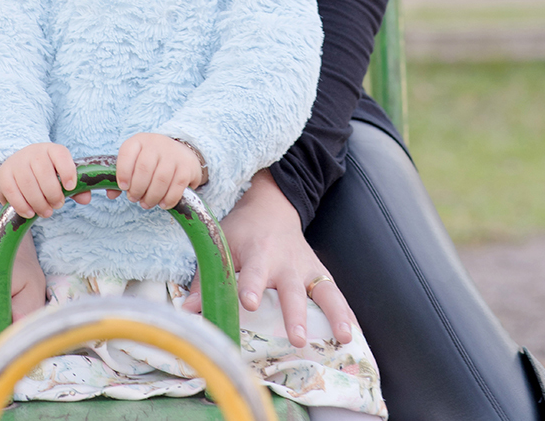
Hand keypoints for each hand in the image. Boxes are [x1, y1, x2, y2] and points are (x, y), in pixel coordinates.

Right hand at [0, 142, 86, 217]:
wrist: (13, 167)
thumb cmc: (43, 174)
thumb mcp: (59, 175)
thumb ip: (76, 187)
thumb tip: (86, 199)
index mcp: (51, 149)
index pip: (61, 154)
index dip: (67, 171)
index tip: (70, 187)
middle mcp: (33, 152)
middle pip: (44, 172)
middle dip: (53, 193)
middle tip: (58, 205)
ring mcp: (17, 163)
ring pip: (28, 184)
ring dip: (39, 202)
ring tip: (46, 212)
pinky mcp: (4, 177)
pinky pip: (13, 193)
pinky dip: (23, 206)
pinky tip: (30, 213)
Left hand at [117, 133, 202, 209]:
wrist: (180, 151)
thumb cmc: (151, 160)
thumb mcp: (134, 162)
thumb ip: (122, 177)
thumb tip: (111, 194)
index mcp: (139, 141)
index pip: (127, 152)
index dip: (122, 172)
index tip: (123, 187)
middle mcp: (156, 143)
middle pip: (144, 169)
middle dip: (137, 189)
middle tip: (135, 199)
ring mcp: (173, 153)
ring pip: (161, 179)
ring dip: (151, 197)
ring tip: (147, 203)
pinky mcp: (186, 166)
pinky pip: (177, 186)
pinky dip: (168, 199)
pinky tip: (163, 204)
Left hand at [182, 169, 355, 348]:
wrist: (271, 207)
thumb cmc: (242, 232)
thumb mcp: (221, 246)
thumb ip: (206, 280)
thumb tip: (188, 314)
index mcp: (257, 254)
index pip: (253, 272)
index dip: (250, 287)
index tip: (248, 302)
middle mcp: (284, 263)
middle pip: (290, 289)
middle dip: (294, 314)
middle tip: (297, 337)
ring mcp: (306, 268)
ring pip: (323, 291)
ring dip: (333, 314)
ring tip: (342, 338)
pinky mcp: (319, 274)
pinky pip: (336, 295)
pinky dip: (347, 315)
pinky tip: (356, 336)